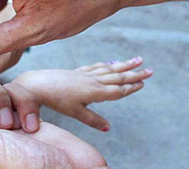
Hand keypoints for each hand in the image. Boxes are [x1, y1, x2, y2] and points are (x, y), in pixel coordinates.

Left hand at [12, 57, 152, 130]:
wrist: (38, 84)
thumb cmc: (56, 100)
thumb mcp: (76, 113)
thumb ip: (93, 120)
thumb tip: (108, 128)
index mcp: (95, 91)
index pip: (118, 89)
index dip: (131, 87)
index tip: (143, 83)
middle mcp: (93, 80)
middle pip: (118, 77)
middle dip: (135, 74)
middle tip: (150, 70)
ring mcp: (86, 74)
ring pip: (110, 69)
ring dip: (125, 65)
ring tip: (138, 60)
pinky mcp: (78, 71)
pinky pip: (98, 66)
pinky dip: (108, 64)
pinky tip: (113, 62)